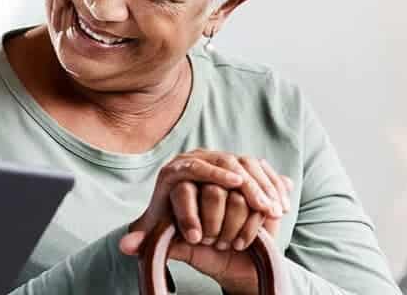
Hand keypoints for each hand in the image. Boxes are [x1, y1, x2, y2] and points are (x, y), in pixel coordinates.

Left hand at [121, 152, 293, 294]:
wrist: (200, 224)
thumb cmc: (178, 231)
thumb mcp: (163, 236)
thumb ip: (145, 241)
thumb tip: (125, 247)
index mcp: (174, 172)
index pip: (192, 168)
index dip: (214, 174)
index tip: (233, 184)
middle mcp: (196, 159)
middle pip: (224, 161)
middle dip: (245, 183)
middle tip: (260, 204)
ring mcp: (221, 159)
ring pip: (246, 163)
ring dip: (263, 186)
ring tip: (272, 209)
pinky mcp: (242, 165)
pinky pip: (261, 169)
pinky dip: (273, 185)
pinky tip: (281, 205)